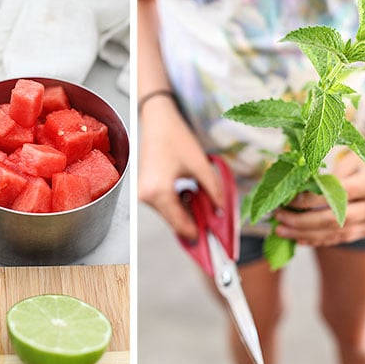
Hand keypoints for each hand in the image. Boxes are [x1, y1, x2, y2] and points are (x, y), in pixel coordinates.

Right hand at [139, 100, 223, 239]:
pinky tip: (190, 194)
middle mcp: (146, 196)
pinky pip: (165, 205)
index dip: (198, 235)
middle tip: (215, 219)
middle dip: (195, 222)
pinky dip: (179, 204)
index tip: (213, 243)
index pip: (180, 224)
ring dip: (187, 212)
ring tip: (203, 199)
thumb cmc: (175, 137)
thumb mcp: (201, 165)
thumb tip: (221, 212)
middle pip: (174, 221)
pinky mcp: (145, 189)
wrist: (158, 121)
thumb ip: (213, 192)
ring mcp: (143, 193)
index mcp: (158, 192)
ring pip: (170, 214)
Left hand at [274, 147, 364, 246]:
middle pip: (333, 219)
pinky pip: (339, 238)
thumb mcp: (345, 162)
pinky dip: (318, 239)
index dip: (307, 201)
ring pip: (335, 233)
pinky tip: (299, 239)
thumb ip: (325, 179)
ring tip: (282, 232)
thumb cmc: (360, 162)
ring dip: (305, 234)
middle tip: (278, 221)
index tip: (285, 202)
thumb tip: (293, 193)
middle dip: (301, 223)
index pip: (333, 196)